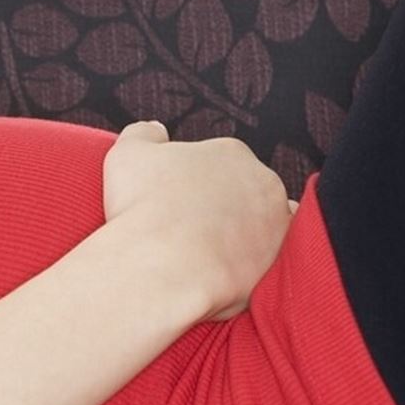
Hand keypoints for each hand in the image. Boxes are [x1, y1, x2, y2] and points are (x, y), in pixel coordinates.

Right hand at [103, 120, 298, 321]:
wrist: (161, 266)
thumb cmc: (142, 209)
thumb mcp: (127, 154)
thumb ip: (143, 134)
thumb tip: (155, 131)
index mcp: (230, 152)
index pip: (219, 162)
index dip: (193, 183)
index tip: (174, 203)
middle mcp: (262, 182)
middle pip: (245, 192)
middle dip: (221, 207)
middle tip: (188, 229)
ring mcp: (275, 224)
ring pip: (262, 226)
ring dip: (242, 235)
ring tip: (206, 253)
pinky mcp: (277, 264)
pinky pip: (267, 263)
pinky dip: (248, 266)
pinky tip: (220, 273)